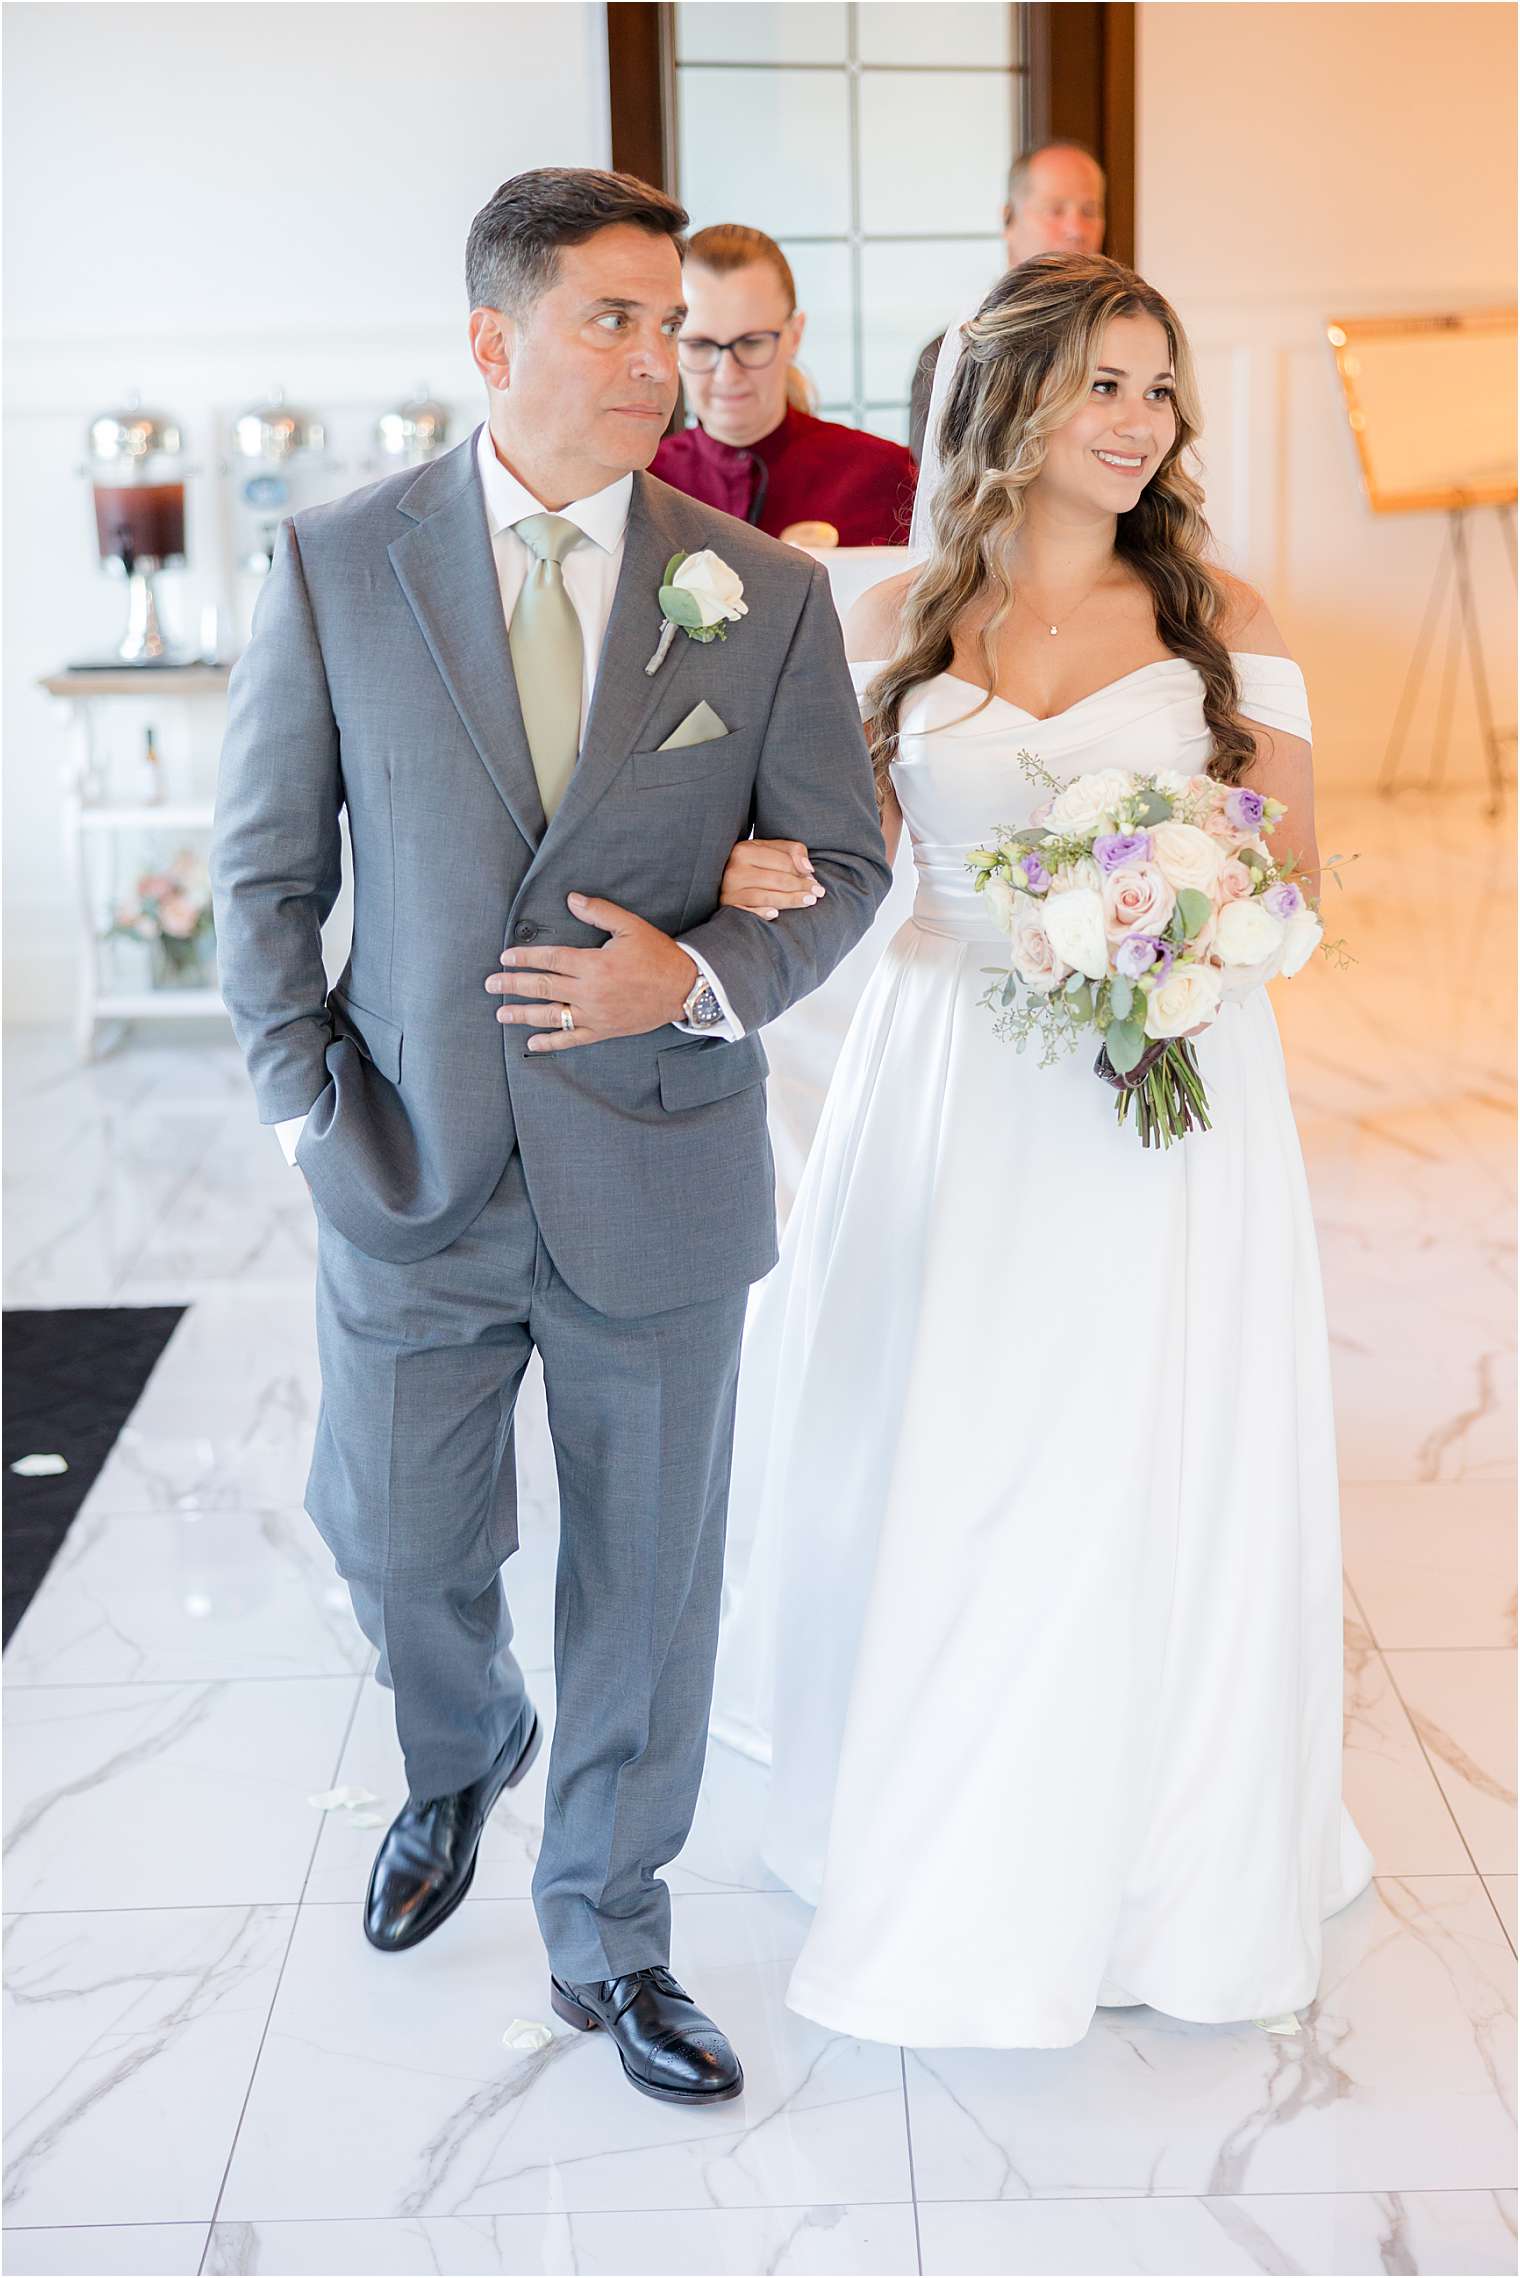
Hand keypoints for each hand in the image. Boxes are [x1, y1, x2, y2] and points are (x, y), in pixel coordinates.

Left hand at [485, 893, 697, 1052]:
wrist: (684, 989)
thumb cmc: (658, 956)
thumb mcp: (631, 927)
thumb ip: (600, 912)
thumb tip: (571, 900)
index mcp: (593, 964)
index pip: (550, 959)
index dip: (525, 958)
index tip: (505, 957)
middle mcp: (589, 992)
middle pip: (542, 987)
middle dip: (513, 984)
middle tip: (490, 983)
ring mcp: (594, 1014)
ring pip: (550, 1015)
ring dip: (522, 1014)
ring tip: (501, 1013)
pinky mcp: (603, 1030)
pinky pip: (571, 1039)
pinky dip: (550, 1043)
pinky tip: (531, 1043)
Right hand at [719, 838, 823, 921]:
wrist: (722, 876)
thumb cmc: (752, 863)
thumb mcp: (769, 849)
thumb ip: (792, 851)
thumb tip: (807, 868)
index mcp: (744, 850)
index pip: (782, 862)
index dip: (802, 872)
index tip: (815, 880)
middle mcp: (734, 870)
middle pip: (777, 880)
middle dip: (801, 887)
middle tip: (818, 893)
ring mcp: (729, 890)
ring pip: (765, 897)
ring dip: (790, 901)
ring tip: (809, 902)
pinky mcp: (726, 906)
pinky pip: (746, 911)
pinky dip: (760, 913)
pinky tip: (775, 915)